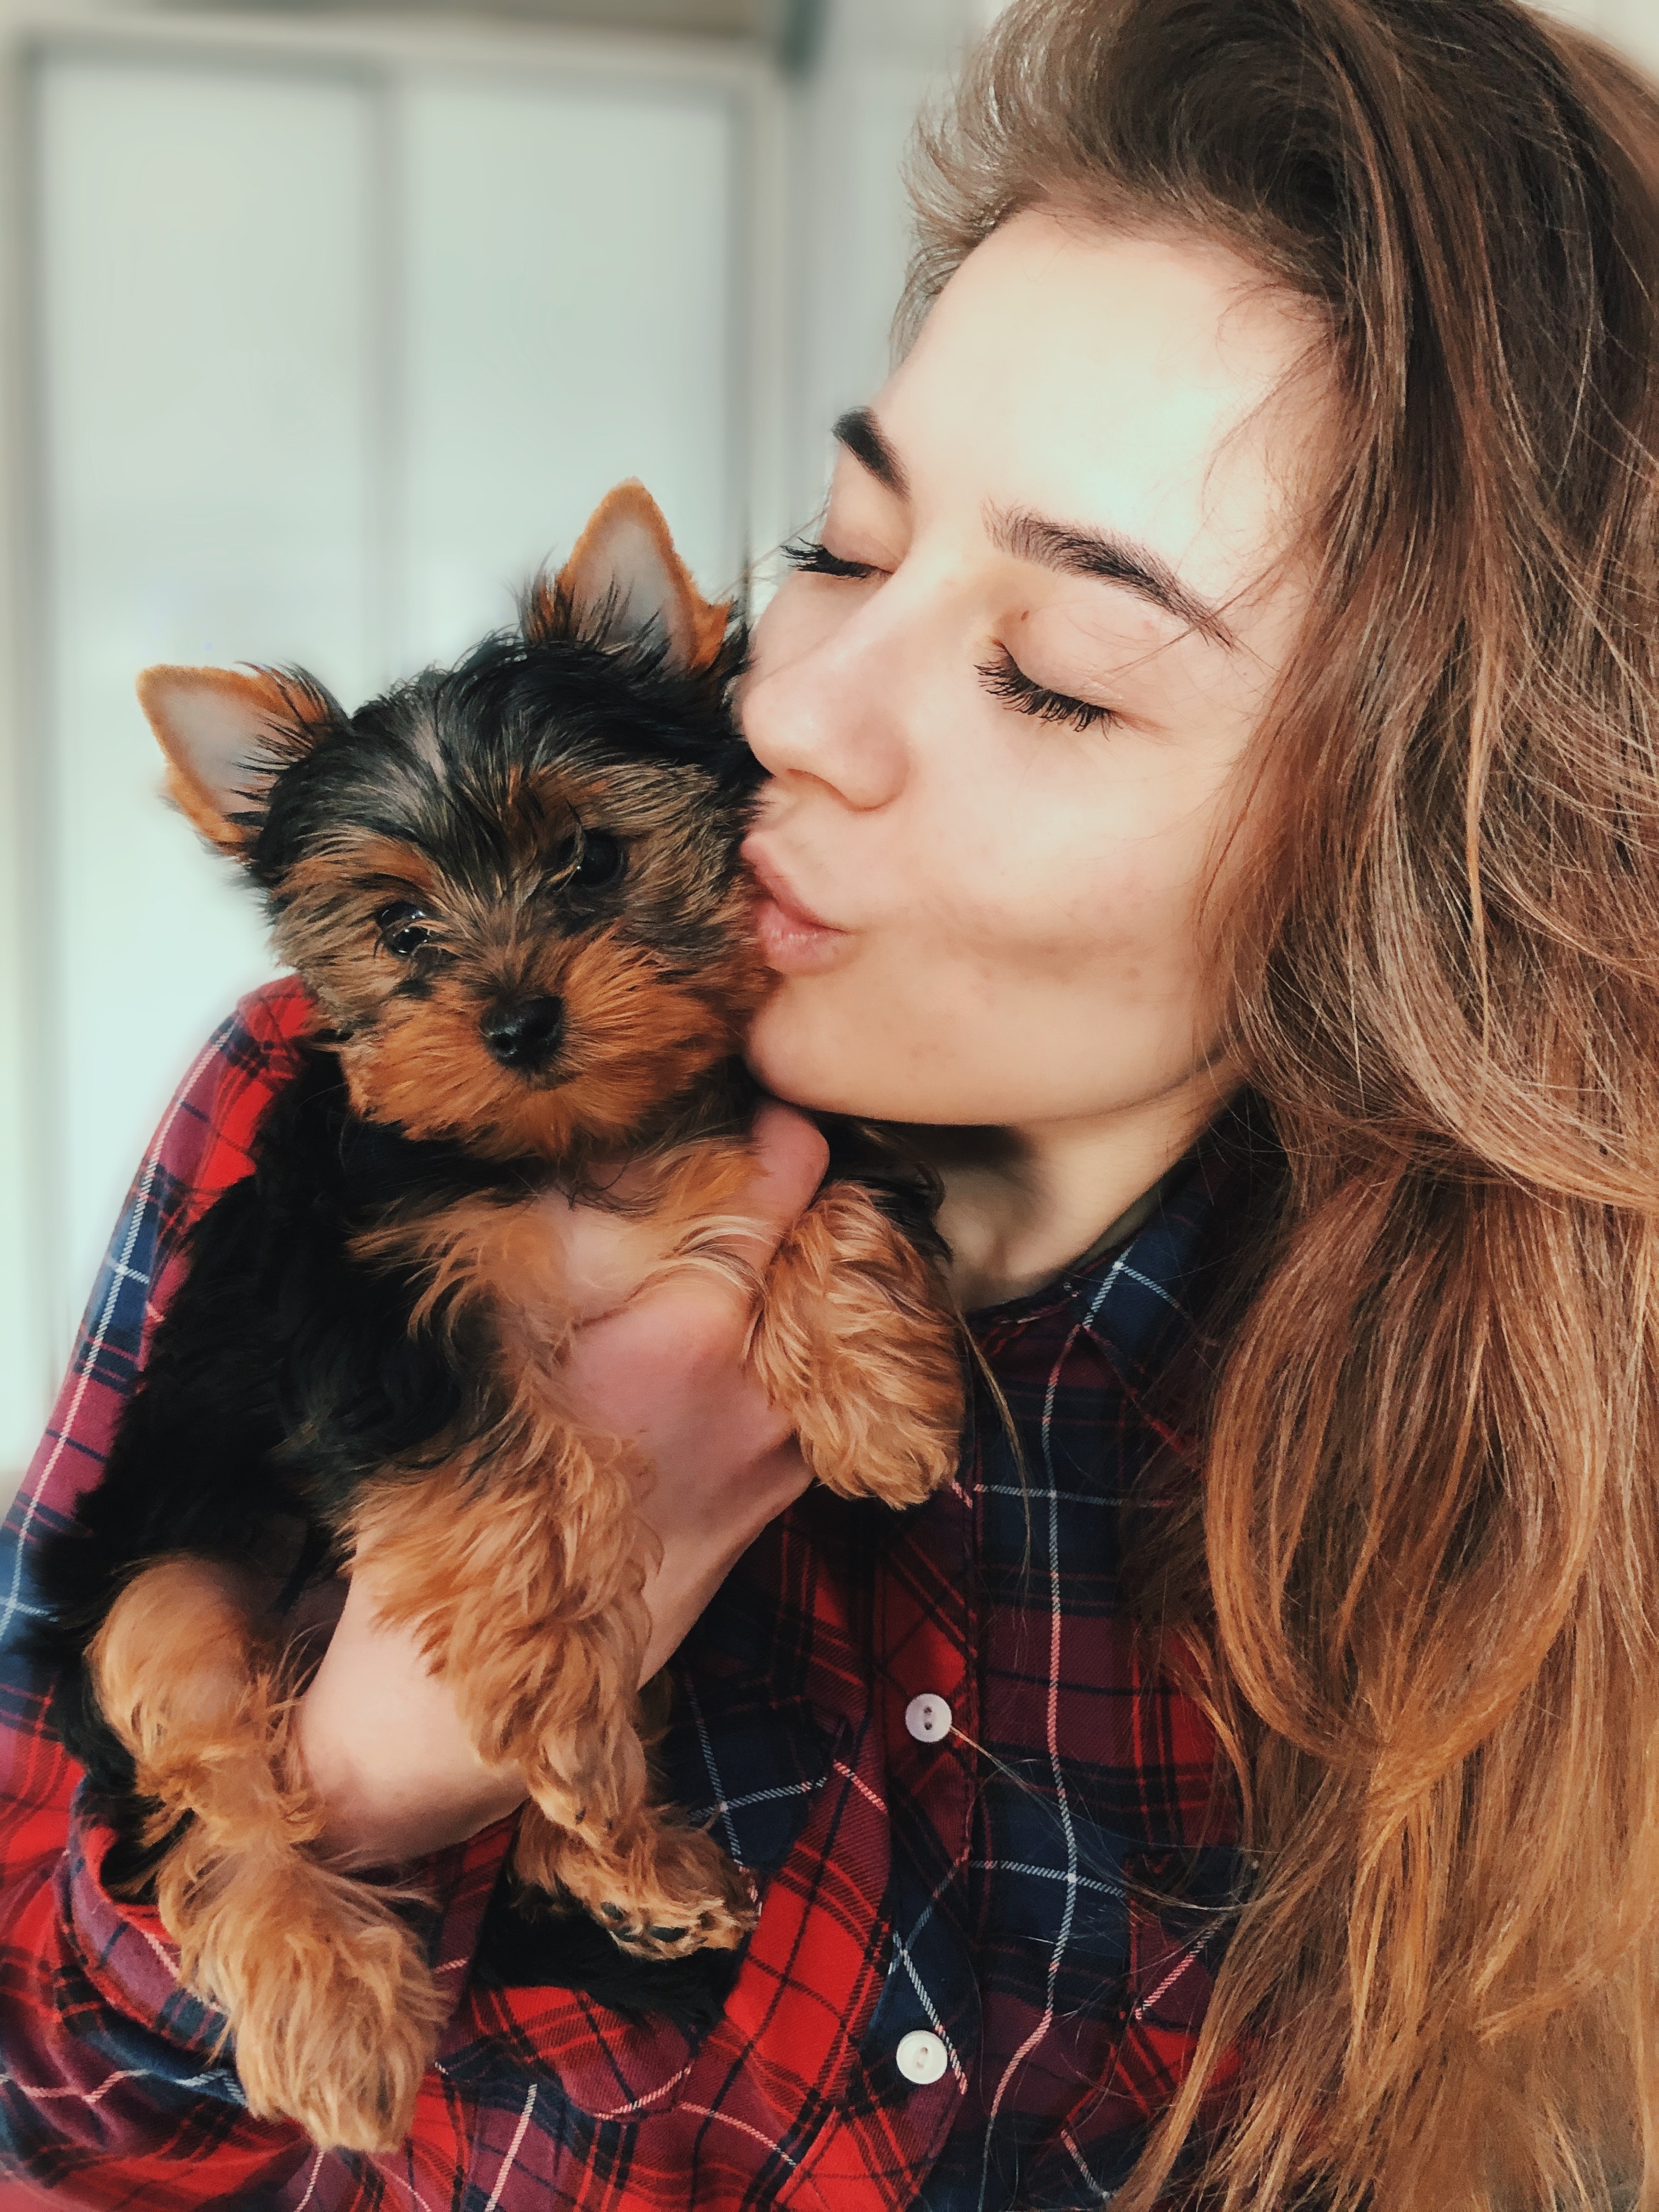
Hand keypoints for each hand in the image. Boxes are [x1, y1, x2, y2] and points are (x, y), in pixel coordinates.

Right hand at [294, 1102, 826, 1864]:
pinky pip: (808, 1383)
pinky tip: (717, 1338)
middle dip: (780, 1194)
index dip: (769, 1126)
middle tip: (726, 1163)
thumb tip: (597, 1145)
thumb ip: (558, 1231)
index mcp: (691, 1333)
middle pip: (818, 1239)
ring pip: (819, 1313)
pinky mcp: (780, 1496)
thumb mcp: (483, 1347)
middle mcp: (762, 1388)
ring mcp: (782, 1451)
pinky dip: (780, 1343)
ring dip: (783, 1269)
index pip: (783, 1181)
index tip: (744, 1101)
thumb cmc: (453, 1513)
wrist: (474, 1706)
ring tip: (715, 1249)